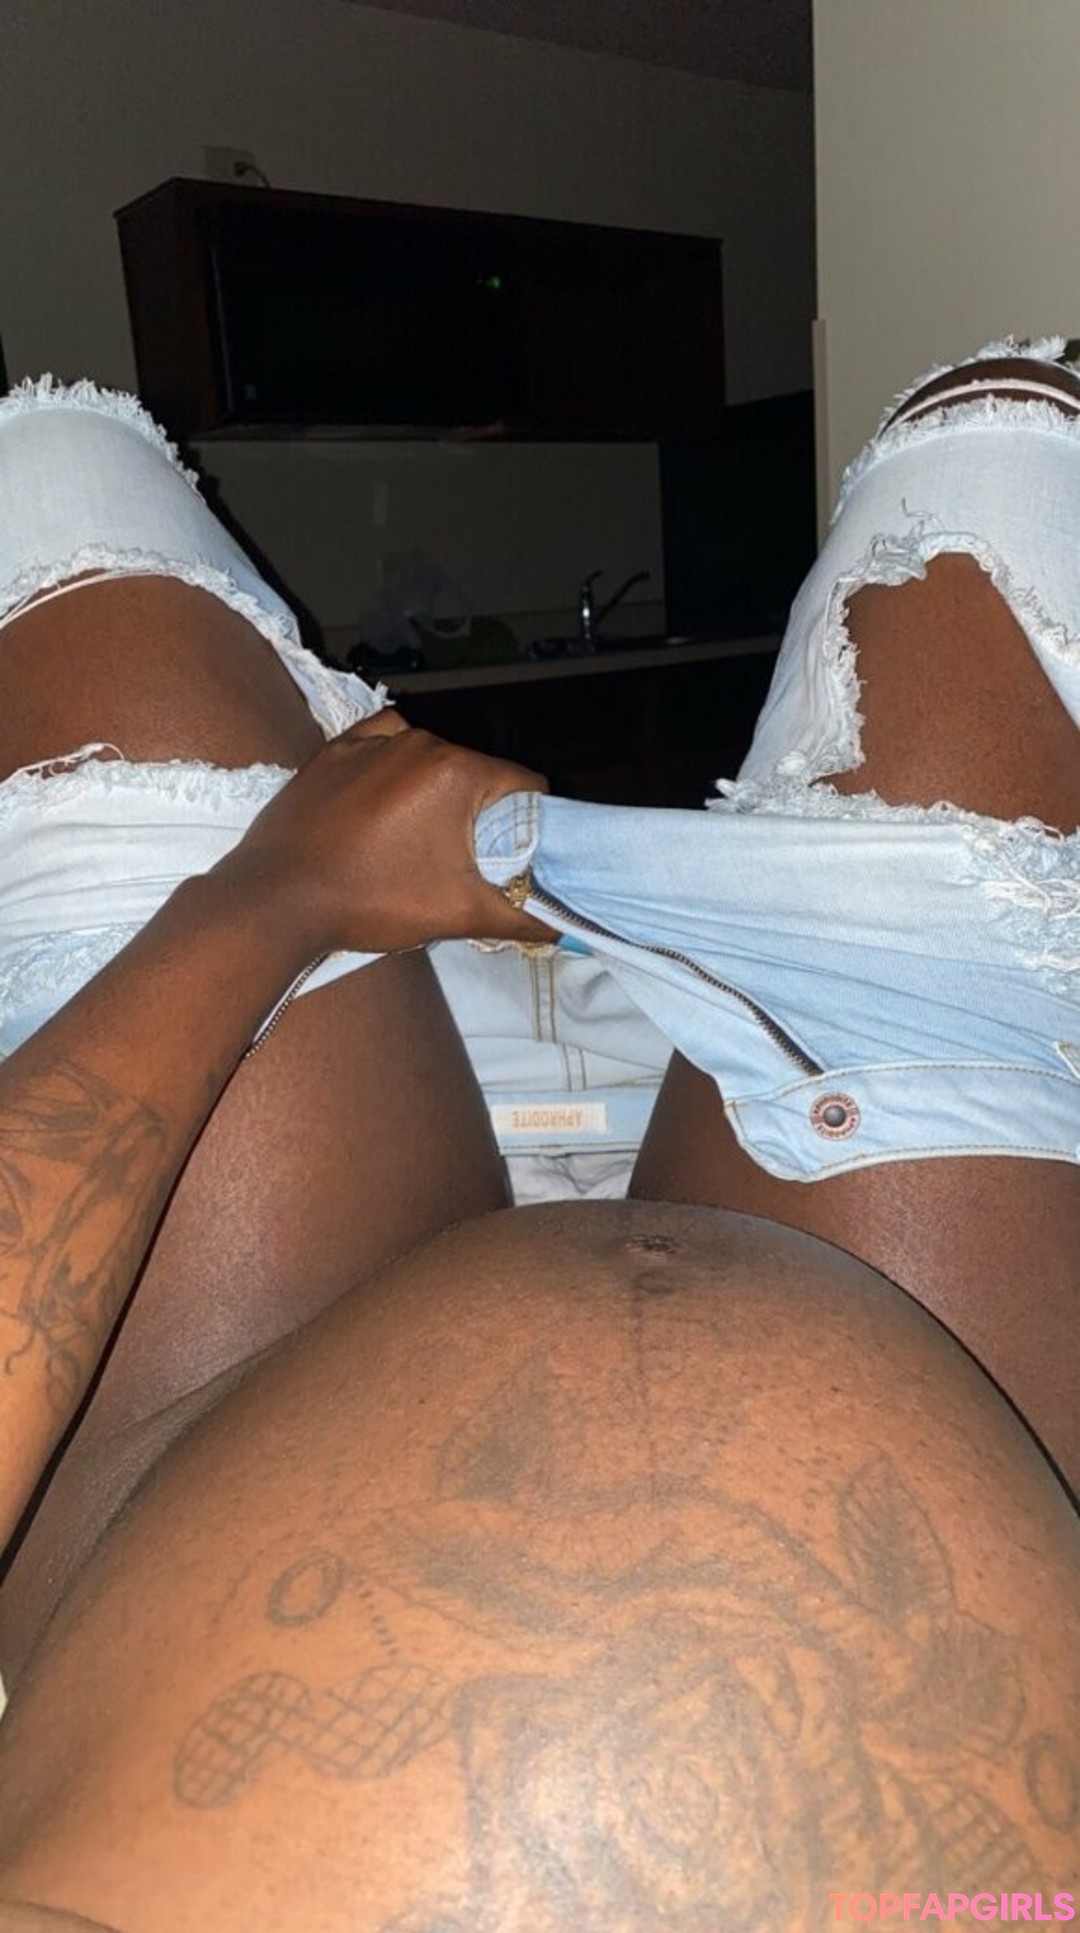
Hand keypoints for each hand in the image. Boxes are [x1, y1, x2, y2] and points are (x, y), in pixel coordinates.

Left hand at [220, 714, 553, 954]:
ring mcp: (371, 742)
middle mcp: (418, 741)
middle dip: (478, 814)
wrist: (277, 901)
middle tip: (458, 862)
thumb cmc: (370, 902)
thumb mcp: (458, 915)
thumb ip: (523, 918)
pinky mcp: (334, 751)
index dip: (530, 823)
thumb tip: (570, 930)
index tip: (511, 856)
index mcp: (456, 772)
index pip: (525, 786)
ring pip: (430, 761)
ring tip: (414, 843)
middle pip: (476, 774)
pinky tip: (384, 806)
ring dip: (434, 795)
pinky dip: (392, 770)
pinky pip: (381, 747)